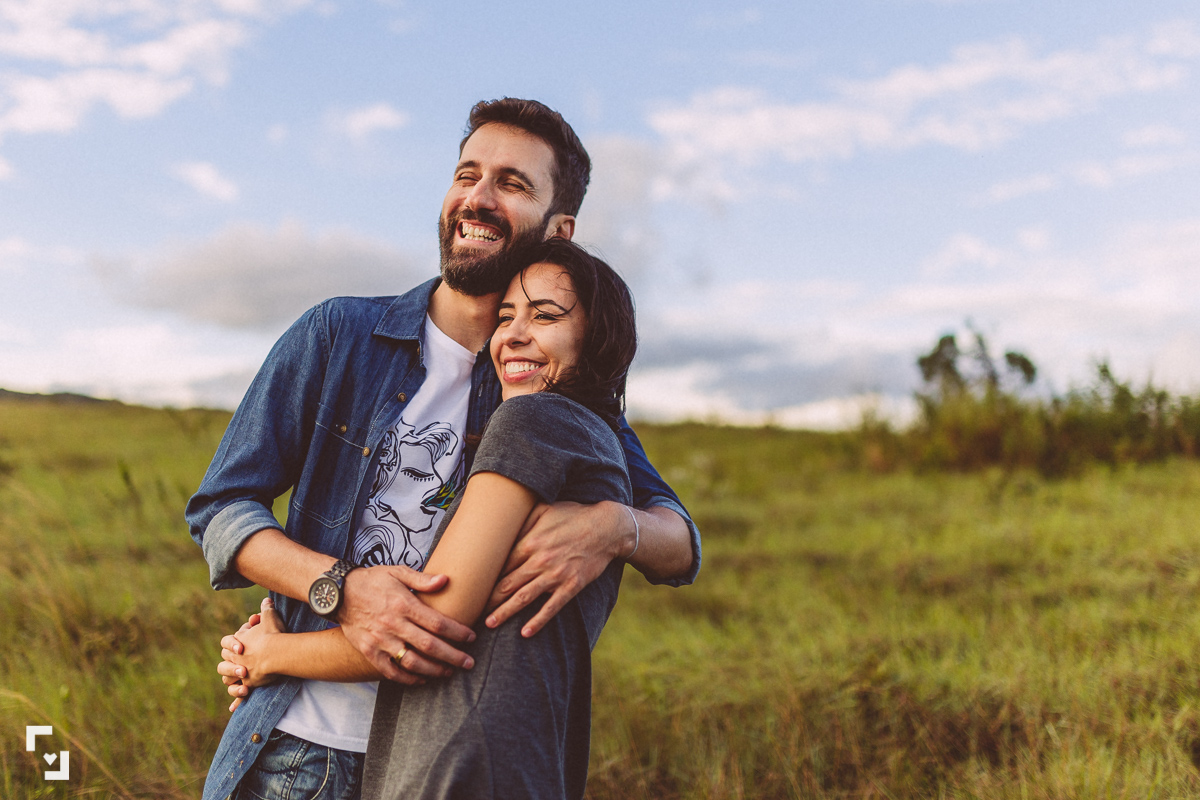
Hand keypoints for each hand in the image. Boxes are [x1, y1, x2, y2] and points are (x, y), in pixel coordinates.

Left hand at [218, 597, 283, 711]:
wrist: (277, 653)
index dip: (232, 642)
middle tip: (241, 660)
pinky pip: (240, 695)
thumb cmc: (272, 634)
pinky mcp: (250, 684)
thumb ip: (266, 609)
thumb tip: (266, 600)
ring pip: (227, 679)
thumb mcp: (270, 617)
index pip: (226, 642)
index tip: (243, 643)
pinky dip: (236, 701)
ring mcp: (242, 673)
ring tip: (239, 677)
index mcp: (236, 644)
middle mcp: (235, 659)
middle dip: (229, 662)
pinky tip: (232, 708)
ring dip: (231, 679)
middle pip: (223, 662)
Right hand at [337, 565, 476, 685]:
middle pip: (429, 646)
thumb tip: (445, 580)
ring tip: (449, 672)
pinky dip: (407, 679)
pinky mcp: (368, 651)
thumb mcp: (397, 572)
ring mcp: (380, 640)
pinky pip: (390, 671)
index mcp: (403, 604)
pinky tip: (421, 680)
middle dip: (453, 656)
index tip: (471, 638)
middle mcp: (393, 624)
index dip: (457, 632)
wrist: (338, 593)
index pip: (437, 623)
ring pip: (412, 662)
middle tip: (469, 663)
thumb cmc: (372, 580)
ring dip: (433, 670)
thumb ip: (422, 579)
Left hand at [485, 500, 627, 637]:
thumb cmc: (574, 516)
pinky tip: (526, 633)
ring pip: (524, 598)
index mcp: (530, 541)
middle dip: (487, 599)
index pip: (500, 564)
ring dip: (505, 613)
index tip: (471, 587)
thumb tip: (500, 522)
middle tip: (470, 611)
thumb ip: (522, 518)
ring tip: (489, 624)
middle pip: (507, 584)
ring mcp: (556, 575)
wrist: (607, 527)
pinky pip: (552, 607)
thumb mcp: (545, 509)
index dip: (484, 578)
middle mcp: (539, 560)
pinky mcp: (571, 585)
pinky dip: (538, 620)